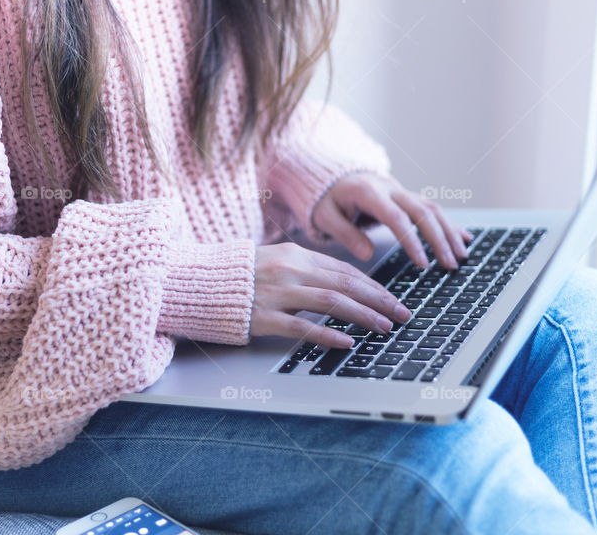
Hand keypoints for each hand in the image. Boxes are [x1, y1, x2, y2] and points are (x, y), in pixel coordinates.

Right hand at [250, 242, 412, 347]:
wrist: (195, 283)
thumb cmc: (237, 277)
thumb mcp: (274, 262)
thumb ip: (305, 270)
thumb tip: (343, 284)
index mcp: (294, 255)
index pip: (344, 270)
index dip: (373, 286)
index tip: (393, 299)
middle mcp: (289, 270)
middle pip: (345, 284)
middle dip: (379, 300)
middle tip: (402, 314)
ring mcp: (275, 293)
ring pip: (331, 301)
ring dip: (363, 315)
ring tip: (384, 327)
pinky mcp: (262, 317)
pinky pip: (301, 326)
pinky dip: (327, 334)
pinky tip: (347, 342)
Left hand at [313, 172, 472, 269]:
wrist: (334, 176)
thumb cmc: (327, 199)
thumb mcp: (325, 216)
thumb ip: (344, 233)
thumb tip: (366, 254)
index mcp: (369, 193)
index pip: (397, 218)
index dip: (412, 241)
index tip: (423, 264)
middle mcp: (391, 189)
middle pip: (422, 211)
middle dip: (440, 239)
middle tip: (451, 264)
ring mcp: (402, 191)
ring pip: (433, 208)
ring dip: (450, 232)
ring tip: (462, 256)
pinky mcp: (408, 197)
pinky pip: (433, 208)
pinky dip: (449, 224)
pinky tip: (465, 239)